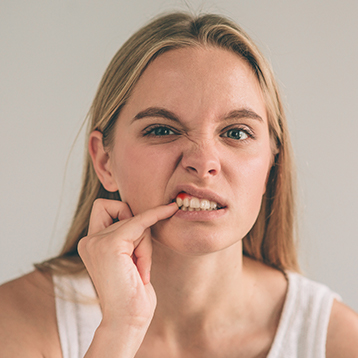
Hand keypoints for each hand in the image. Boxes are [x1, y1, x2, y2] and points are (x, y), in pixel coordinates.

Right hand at [78, 199, 177, 331]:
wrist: (127, 320)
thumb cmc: (131, 293)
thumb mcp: (127, 258)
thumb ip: (126, 237)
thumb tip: (142, 214)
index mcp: (90, 244)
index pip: (104, 208)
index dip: (123, 210)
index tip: (144, 215)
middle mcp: (89, 241)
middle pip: (123, 213)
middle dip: (139, 234)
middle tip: (139, 262)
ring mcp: (96, 242)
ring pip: (135, 221)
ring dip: (145, 245)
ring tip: (140, 271)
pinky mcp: (111, 245)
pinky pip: (140, 221)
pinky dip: (156, 215)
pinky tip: (169, 210)